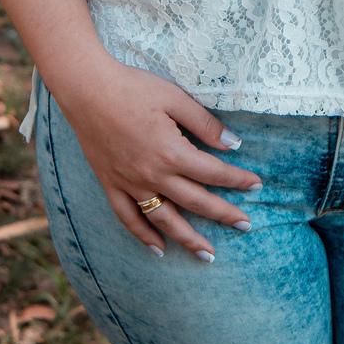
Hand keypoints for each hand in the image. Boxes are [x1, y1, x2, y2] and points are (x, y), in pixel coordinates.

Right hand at [59, 57, 262, 260]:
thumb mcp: (175, 98)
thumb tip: (233, 143)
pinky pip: (128, 218)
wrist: (87, 90)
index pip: (213, 172)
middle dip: (223, 214)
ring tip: (207, 254)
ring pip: (164, 219)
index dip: (237, 180)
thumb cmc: (133, 88)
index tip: (256, 185)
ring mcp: (130, 183)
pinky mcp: (110, 184)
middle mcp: (153, 174)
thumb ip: (204, 124)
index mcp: (172, 152)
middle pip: (195, 201)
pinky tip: (158, 249)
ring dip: (188, 239)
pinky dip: (143, 236)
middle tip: (245, 226)